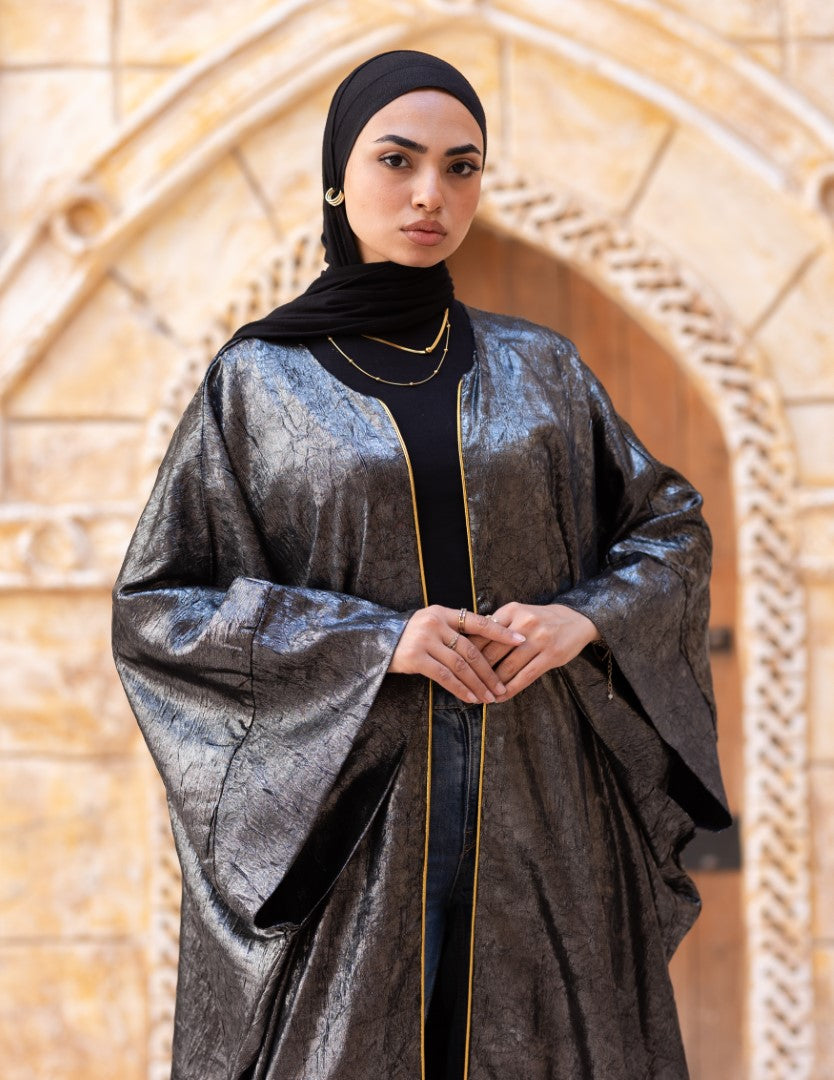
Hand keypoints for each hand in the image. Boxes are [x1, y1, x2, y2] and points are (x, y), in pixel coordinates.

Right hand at [388, 605, 525, 703]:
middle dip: (489, 671)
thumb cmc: (408, 637)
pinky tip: (470, 697)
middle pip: (471, 649)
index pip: (477, 621)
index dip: (500, 632)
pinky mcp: (415, 657)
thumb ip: (453, 631)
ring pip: (460, 665)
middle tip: (502, 687)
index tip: (520, 640)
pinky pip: (444, 675)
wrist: (375, 643)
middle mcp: (434, 623)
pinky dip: (460, 688)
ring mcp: (424, 639)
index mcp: (442, 612)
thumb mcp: (430, 626)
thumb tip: (485, 643)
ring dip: (477, 684)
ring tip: (489, 697)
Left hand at [472, 603, 598, 701]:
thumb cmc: (540, 620)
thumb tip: (468, 646)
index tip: (457, 667)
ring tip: (482, 695)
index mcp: (511, 611)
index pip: (482, 634)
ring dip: (492, 685)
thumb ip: (497, 626)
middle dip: (477, 672)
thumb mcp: (518, 613)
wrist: (575, 619)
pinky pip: (525, 676)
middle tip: (465, 686)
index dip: (468, 653)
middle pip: (492, 652)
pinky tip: (501, 697)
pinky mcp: (551, 655)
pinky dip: (510, 689)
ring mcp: (539, 640)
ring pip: (508, 667)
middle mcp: (524, 623)